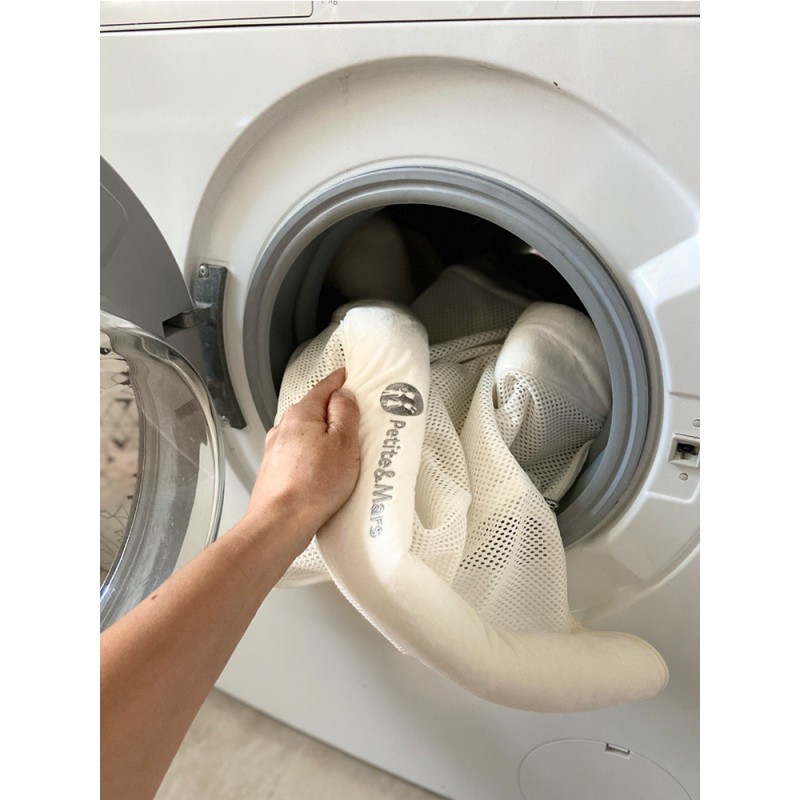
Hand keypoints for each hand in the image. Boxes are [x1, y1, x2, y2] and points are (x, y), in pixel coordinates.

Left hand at [243, 368, 360, 553]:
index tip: (346, 376)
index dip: (338, 381)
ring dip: (321, 438)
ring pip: (304, 435)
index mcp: (301, 414)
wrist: (280, 522)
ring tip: (342, 453)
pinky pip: (299, 455)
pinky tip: (324, 473)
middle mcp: (284, 428)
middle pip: (313, 411)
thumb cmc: (313, 485)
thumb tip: (344, 396)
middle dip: (331, 413)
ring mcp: (276, 450)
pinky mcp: (275, 471)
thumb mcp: (344, 443)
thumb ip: (345, 414)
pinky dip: (312, 457)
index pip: (323, 388)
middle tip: (354, 419)